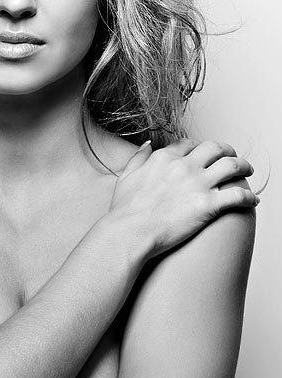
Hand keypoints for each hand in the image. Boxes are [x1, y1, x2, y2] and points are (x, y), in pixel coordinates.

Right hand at [109, 139, 256, 256]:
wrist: (129, 232)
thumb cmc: (125, 211)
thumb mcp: (126, 176)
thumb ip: (138, 157)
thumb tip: (147, 144)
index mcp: (164, 158)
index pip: (189, 144)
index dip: (199, 148)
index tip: (204, 156)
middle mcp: (184, 166)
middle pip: (215, 148)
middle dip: (228, 151)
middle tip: (232, 158)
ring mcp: (198, 184)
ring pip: (232, 165)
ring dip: (244, 167)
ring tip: (247, 172)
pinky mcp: (208, 204)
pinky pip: (238, 195)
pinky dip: (249, 197)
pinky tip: (252, 201)